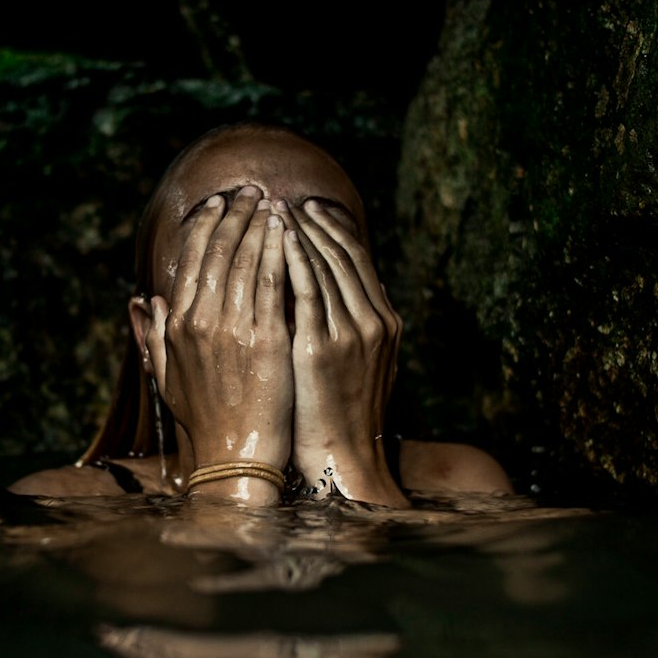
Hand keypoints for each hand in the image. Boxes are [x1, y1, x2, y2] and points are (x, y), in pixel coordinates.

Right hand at [144, 186, 293, 498]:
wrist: (235, 458)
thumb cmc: (206, 422)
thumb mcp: (167, 378)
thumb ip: (154, 335)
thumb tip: (143, 300)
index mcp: (178, 326)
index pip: (192, 260)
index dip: (206, 225)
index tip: (219, 203)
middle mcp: (202, 320)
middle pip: (220, 250)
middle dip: (235, 213)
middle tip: (250, 189)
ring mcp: (235, 328)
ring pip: (247, 258)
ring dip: (259, 222)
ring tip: (271, 200)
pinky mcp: (267, 339)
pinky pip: (274, 280)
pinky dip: (279, 249)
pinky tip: (286, 229)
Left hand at [281, 199, 407, 506]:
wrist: (342, 459)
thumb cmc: (338, 418)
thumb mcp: (360, 365)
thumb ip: (355, 325)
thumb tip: (352, 287)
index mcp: (383, 322)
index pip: (357, 260)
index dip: (333, 230)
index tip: (310, 208)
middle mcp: (372, 321)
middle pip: (342, 254)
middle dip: (313, 223)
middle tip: (286, 198)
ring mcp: (350, 334)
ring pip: (325, 265)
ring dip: (298, 232)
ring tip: (274, 207)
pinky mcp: (322, 348)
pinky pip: (307, 290)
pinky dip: (293, 259)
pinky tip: (274, 237)